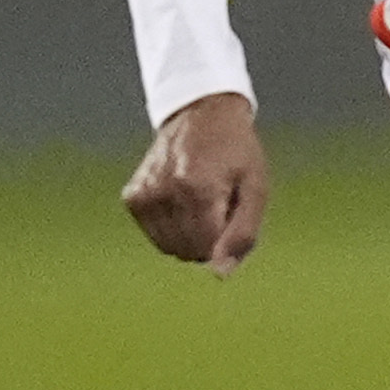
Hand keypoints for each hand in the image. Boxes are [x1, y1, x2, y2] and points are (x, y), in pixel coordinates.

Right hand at [123, 92, 269, 274]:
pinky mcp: (133, 197)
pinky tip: (182, 200)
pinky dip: (172, 227)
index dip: (225, 240)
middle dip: (209, 240)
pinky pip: (156, 235)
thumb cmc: (236, 152)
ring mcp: (144, 195)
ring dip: (190, 235)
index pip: (208, 250)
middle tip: (219, 204)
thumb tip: (220, 274)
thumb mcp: (256, 189)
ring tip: (201, 201)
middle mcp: (166, 193)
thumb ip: (242, 235)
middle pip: (189, 252)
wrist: (202, 114)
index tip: (232, 212)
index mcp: (199, 190)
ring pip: (170, 248)